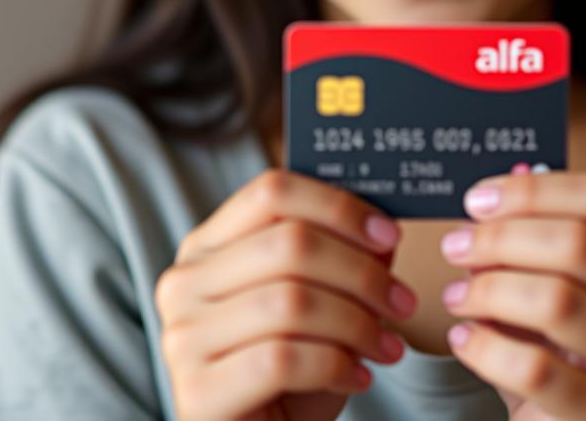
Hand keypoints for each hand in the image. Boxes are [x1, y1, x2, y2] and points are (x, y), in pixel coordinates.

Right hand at [154, 169, 416, 420]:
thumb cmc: (295, 368)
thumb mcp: (321, 299)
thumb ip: (344, 254)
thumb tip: (384, 225)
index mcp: (208, 244)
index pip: (271, 191)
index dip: (338, 206)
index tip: (389, 234)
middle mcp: (184, 282)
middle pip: (290, 243)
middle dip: (361, 270)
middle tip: (403, 300)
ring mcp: (182, 337)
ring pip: (290, 300)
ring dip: (357, 322)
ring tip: (387, 345)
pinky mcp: (196, 393)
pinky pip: (282, 359)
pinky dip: (335, 364)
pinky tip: (359, 375)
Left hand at [438, 168, 585, 420]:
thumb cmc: (561, 337)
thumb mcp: (558, 275)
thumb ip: (540, 227)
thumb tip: (503, 180)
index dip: (531, 191)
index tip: (477, 200)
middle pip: (577, 242)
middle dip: (501, 238)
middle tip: (456, 244)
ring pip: (557, 301)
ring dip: (489, 290)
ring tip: (457, 295)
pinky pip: (534, 368)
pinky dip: (485, 346)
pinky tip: (464, 339)